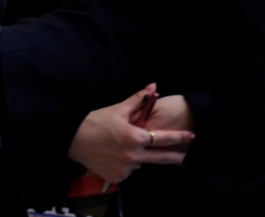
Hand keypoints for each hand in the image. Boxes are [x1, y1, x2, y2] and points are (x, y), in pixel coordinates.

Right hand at [67, 83, 195, 183]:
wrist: (73, 140)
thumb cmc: (96, 122)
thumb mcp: (119, 109)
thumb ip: (139, 99)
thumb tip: (153, 86)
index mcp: (135, 138)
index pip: (164, 139)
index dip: (180, 138)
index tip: (191, 137)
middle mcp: (133, 157)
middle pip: (161, 158)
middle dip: (176, 157)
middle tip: (188, 157)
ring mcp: (125, 169)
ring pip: (141, 164)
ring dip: (142, 157)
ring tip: (130, 147)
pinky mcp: (117, 177)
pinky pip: (129, 171)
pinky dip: (128, 164)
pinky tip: (119, 155)